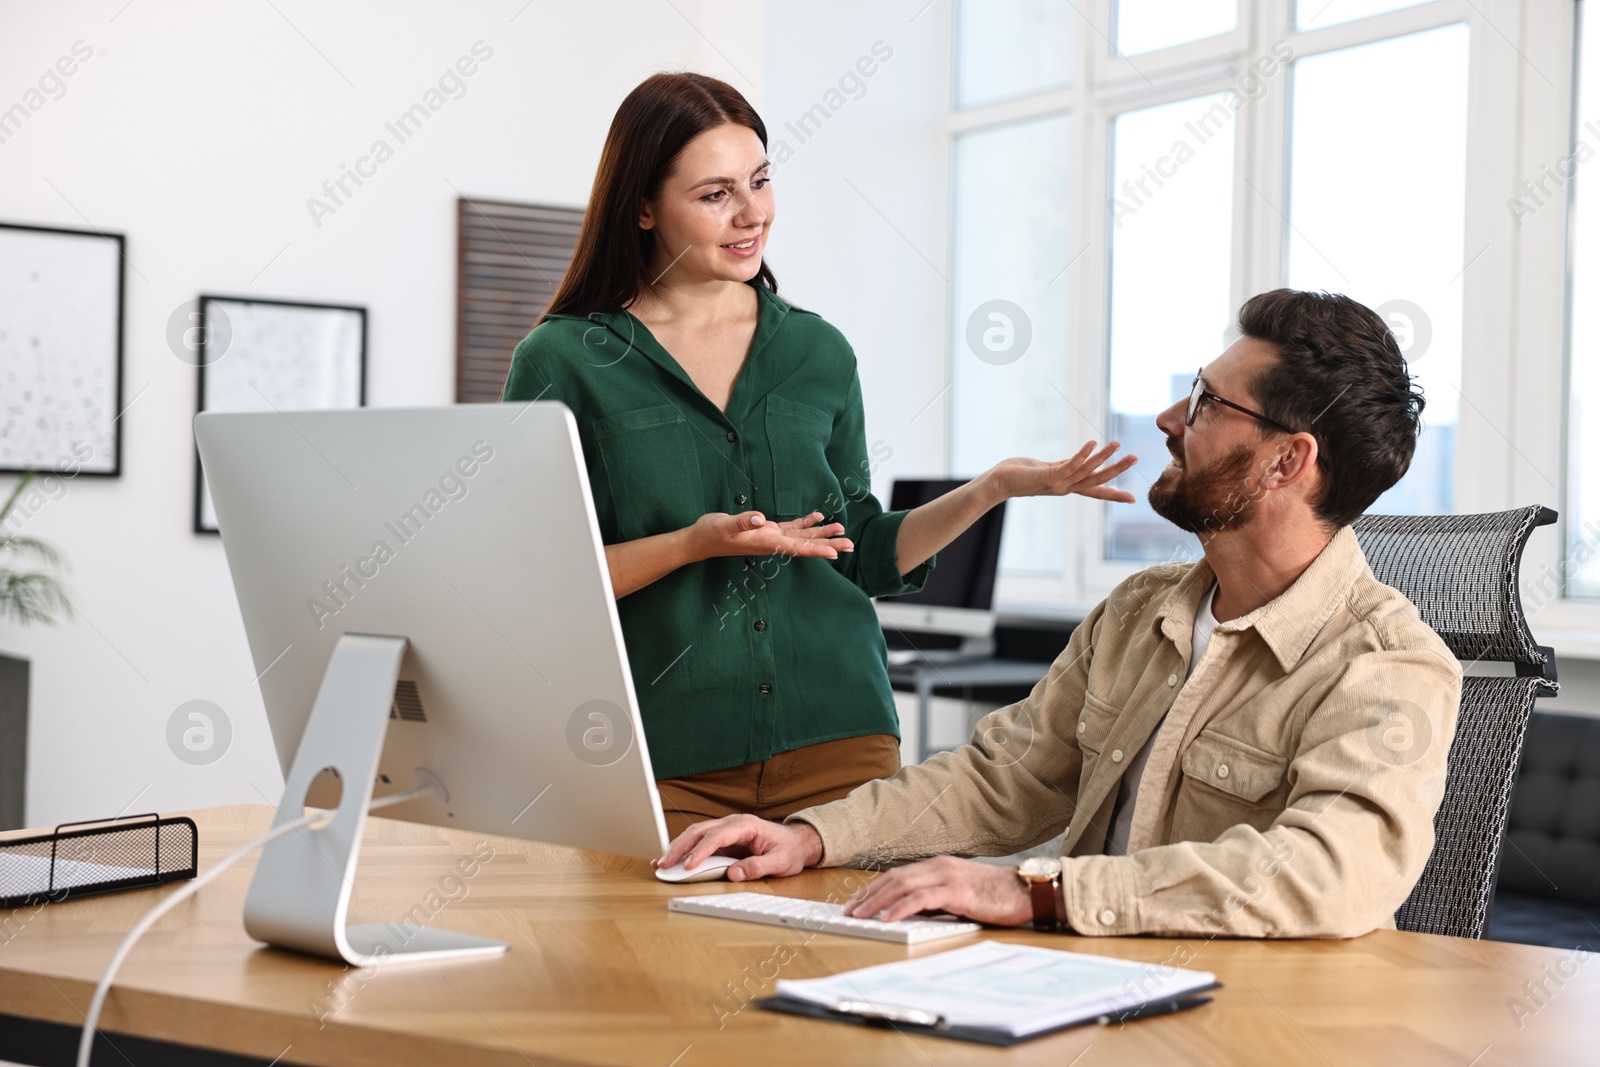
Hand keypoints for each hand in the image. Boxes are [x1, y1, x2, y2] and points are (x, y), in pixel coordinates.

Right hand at [653, 814, 823, 881]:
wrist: (796, 842)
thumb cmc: (788, 850)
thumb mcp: (780, 861)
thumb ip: (758, 867)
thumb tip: (734, 874)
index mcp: (745, 825)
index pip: (717, 836)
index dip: (700, 851)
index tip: (688, 866)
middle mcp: (732, 824)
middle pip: (699, 831)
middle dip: (679, 847)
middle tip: (664, 864)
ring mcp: (726, 830)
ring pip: (695, 835)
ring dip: (677, 848)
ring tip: (661, 864)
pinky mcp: (723, 840)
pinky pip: (700, 843)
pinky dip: (684, 851)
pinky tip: (672, 860)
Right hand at [686, 510, 853, 561]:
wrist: (700, 540)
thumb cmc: (711, 533)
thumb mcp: (724, 525)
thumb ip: (741, 522)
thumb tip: (758, 519)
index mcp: (767, 542)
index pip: (797, 548)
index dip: (817, 550)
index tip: (836, 553)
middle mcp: (773, 542)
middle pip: (806, 545)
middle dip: (828, 544)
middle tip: (851, 545)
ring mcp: (771, 537)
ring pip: (802, 536)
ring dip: (821, 533)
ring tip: (841, 530)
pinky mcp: (766, 530)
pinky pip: (791, 527)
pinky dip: (805, 522)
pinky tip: (817, 516)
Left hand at [841, 856, 1032, 925]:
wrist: (1026, 891)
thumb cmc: (997, 895)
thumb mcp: (960, 894)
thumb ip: (937, 898)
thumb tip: (912, 912)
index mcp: (939, 866)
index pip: (898, 875)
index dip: (875, 888)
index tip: (858, 902)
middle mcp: (939, 866)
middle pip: (894, 878)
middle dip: (869, 895)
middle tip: (851, 910)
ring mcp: (947, 876)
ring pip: (902, 885)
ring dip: (877, 901)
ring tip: (861, 915)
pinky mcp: (956, 891)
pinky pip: (921, 899)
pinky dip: (900, 907)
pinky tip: (888, 918)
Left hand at [984, 440, 1137, 504]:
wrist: (997, 482)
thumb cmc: (1019, 474)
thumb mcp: (1047, 469)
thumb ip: (1064, 465)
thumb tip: (1081, 459)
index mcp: (1067, 486)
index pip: (1095, 491)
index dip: (1113, 494)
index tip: (1133, 499)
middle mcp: (1065, 488)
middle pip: (1097, 480)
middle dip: (1117, 470)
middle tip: (1136, 458)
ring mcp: (1057, 484)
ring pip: (1086, 471)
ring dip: (1103, 457)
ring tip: (1118, 444)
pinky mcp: (1047, 477)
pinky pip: (1068, 465)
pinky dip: (1082, 455)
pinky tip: (1092, 443)